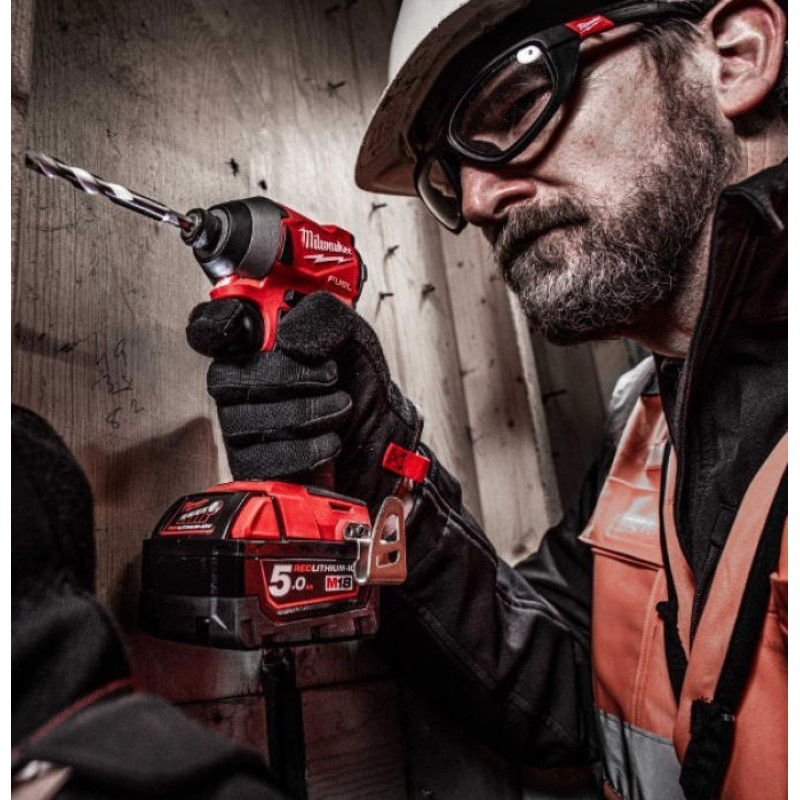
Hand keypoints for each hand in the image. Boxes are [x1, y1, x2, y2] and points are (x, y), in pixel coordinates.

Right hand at [186, 292, 421, 512]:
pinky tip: (329, 440)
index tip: (235, 325)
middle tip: (329, 374)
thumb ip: (325, 316)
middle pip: (224, 379)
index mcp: (260, 342)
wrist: (385, 436)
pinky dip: (304, 450)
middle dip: (285, 377)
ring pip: (242, 422)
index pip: (210, 327)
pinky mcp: (255, 466)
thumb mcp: (354, 336)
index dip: (212, 325)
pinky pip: (259, 461)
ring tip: (340, 407)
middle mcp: (243, 382)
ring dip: (305, 413)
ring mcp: (243, 426)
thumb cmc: (361, 386)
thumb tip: (289, 337)